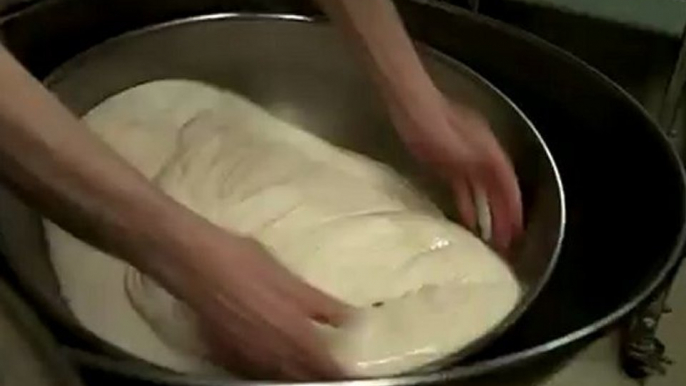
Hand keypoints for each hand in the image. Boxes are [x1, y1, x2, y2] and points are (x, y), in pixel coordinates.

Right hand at [151, 219, 349, 379]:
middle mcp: (273, 356)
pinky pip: (249, 374)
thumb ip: (323, 305)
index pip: (326, 369)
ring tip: (299, 367)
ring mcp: (247, 360)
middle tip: (326, 370)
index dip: (339, 372)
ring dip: (290, 376)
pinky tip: (267, 362)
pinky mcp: (224, 357)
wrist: (199, 264)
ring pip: (275, 380)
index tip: (347, 371)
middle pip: (302, 379)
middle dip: (315, 376)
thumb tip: (352, 318)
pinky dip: (263, 372)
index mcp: (296, 337)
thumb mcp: (293, 281)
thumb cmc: (248, 265)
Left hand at [385, 89, 522, 252]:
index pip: (508, 184)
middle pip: (497, 189)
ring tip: (490, 238)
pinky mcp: (445, 162)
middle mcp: (481, 154)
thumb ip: (479, 166)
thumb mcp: (458, 148)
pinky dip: (468, 204)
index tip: (518, 231)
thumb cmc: (431, 123)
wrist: (409, 105)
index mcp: (488, 150)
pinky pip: (462, 188)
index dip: (514, 207)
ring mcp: (463, 158)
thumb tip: (498, 185)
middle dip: (504, 215)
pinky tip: (467, 220)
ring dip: (487, 212)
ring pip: (481, 191)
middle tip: (507, 242)